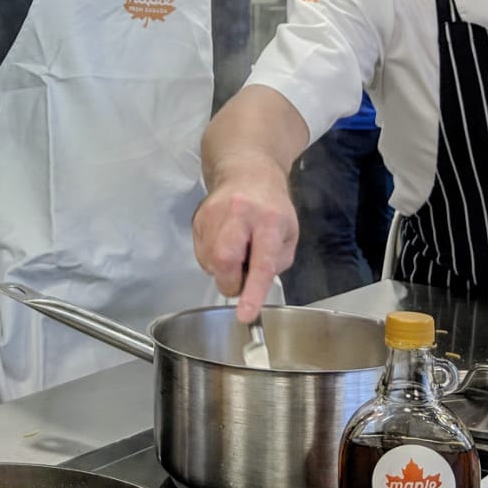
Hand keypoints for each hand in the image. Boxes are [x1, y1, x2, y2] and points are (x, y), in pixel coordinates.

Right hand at [193, 155, 297, 321]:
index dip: (253, 291)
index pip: (262, 261)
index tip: (245, 315)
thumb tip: (252, 285)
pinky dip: (212, 260)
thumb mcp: (289, 234)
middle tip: (239, 281)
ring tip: (236, 254)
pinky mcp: (198, 218)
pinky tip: (224, 245)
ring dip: (222, 271)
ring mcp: (214, 214)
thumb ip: (275, 263)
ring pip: (209, 261)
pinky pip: (201, 254)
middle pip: (224, 259)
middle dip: (230, 282)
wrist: (247, 172)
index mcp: (270, 220)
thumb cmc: (272, 208)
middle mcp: (239, 213)